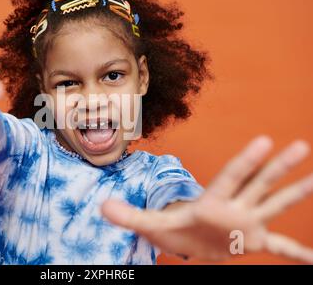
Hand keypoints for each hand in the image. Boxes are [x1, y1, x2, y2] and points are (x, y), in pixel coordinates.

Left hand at [102, 136, 312, 262]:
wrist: (188, 244)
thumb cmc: (174, 230)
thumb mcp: (151, 225)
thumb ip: (129, 216)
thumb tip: (101, 207)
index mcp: (212, 201)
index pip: (232, 177)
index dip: (247, 160)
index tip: (264, 140)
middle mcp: (234, 208)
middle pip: (259, 184)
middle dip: (279, 167)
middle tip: (300, 145)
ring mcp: (247, 224)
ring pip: (274, 204)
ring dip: (295, 193)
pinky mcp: (253, 242)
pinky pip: (281, 248)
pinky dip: (298, 254)